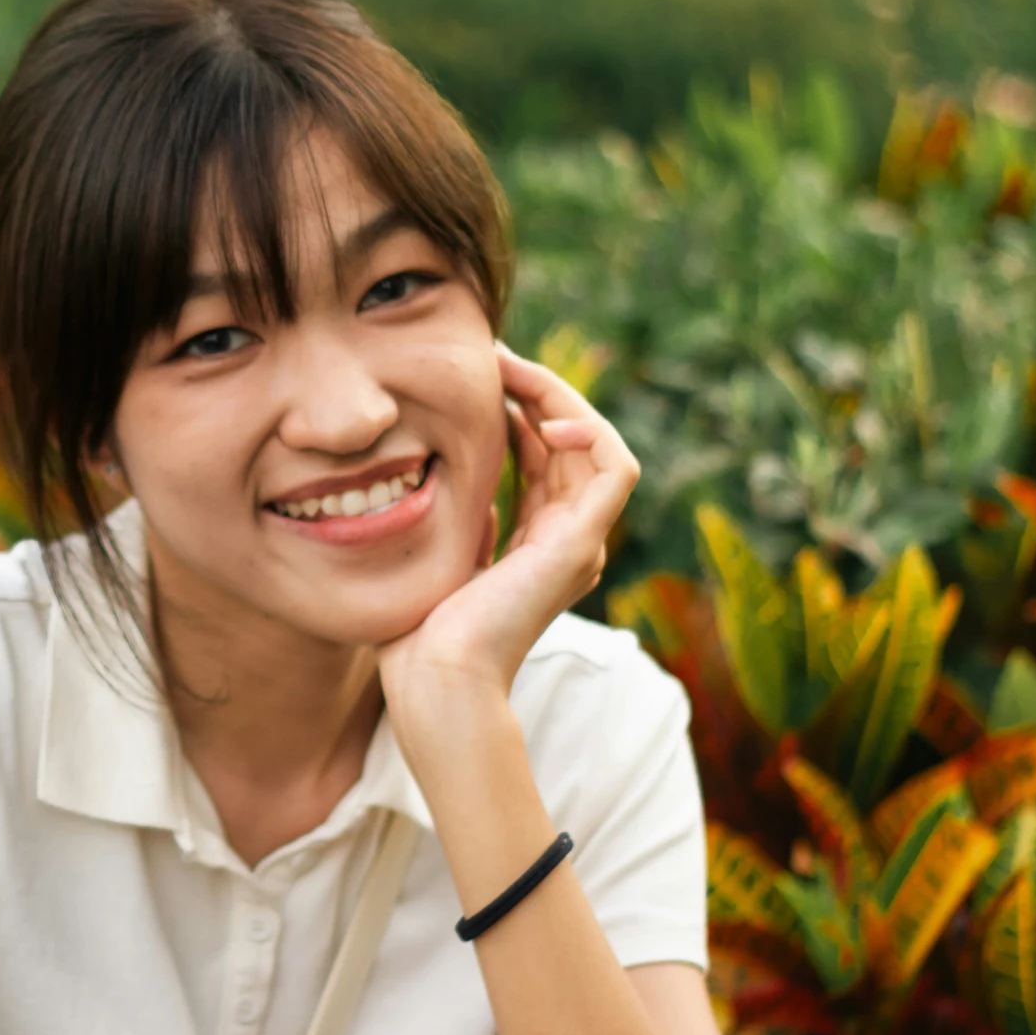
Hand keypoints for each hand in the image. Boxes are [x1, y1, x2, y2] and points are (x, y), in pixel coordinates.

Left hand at [380, 345, 638, 719]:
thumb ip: (464, 518)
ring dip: (560, 397)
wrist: (436, 679)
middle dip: (535, 390)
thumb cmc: (420, 634)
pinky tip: (543, 416)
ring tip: (513, 371)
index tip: (478, 375)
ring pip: (597, 443)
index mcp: (536, 543)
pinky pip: (614, 467)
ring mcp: (580, 542)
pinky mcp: (581, 543)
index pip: (542, 455)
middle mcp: (567, 540)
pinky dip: (588, 431)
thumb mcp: (440, 554)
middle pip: (570, 441)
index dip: (517, 408)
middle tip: (491, 355)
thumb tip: (462, 482)